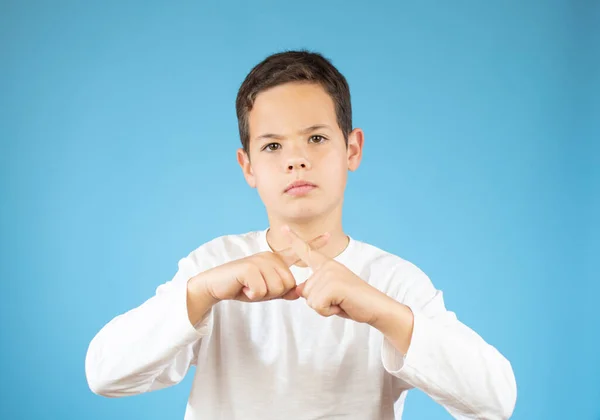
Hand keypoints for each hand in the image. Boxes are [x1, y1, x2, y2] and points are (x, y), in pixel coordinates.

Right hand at [200, 232, 329, 302]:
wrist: (215, 286)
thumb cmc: (241, 287)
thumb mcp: (265, 291)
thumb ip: (282, 291)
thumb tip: (297, 292)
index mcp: (275, 260)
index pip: (297, 253)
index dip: (314, 245)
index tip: (330, 236)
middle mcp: (270, 257)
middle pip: (288, 283)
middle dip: (273, 293)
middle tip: (256, 288)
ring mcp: (260, 260)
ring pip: (277, 287)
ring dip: (262, 294)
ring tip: (249, 287)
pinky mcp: (250, 267)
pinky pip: (262, 290)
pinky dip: (253, 294)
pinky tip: (243, 288)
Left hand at [283, 226, 390, 324]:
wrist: (376, 306)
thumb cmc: (354, 301)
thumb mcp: (330, 294)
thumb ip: (314, 290)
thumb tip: (298, 290)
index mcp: (327, 265)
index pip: (307, 251)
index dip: (294, 240)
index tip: (283, 228)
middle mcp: (327, 266)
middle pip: (304, 291)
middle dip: (320, 303)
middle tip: (339, 299)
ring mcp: (330, 274)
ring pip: (310, 300)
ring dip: (325, 308)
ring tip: (341, 301)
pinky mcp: (333, 286)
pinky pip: (317, 306)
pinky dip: (328, 311)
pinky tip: (341, 305)